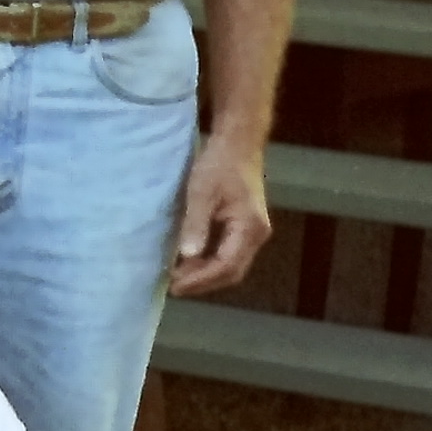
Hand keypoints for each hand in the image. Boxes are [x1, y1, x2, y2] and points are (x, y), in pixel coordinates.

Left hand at [166, 133, 269, 296]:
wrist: (238, 143)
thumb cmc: (219, 164)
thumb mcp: (201, 193)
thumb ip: (196, 225)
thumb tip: (188, 256)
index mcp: (249, 228)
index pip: (226, 266)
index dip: (200, 280)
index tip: (175, 286)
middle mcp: (257, 235)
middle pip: (232, 272)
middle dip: (203, 282)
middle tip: (174, 287)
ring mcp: (254, 232)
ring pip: (232, 265)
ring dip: (206, 274)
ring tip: (178, 277)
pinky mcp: (246, 228)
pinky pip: (230, 254)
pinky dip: (210, 262)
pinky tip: (190, 262)